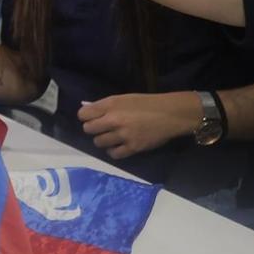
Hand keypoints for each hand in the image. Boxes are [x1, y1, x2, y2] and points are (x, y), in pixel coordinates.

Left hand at [79, 92, 200, 159]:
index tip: (91, 118)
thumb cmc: (147, 104)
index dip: (85, 117)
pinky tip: (118, 146)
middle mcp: (114, 120)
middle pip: (88, 129)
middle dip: (92, 129)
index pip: (84, 114)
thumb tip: (89, 111)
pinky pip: (113, 154)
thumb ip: (106, 106)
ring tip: (111, 137)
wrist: (170, 114)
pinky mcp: (132, 148)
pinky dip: (113, 151)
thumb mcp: (124, 98)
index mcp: (111, 104)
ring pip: (99, 142)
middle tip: (101, 128)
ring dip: (103, 140)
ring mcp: (123, 135)